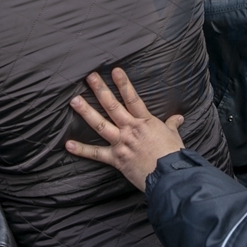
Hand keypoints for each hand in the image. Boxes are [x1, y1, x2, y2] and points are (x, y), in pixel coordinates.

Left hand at [65, 68, 184, 191]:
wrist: (170, 175)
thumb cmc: (173, 155)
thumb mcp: (174, 136)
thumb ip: (172, 125)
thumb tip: (178, 118)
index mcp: (145, 121)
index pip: (132, 98)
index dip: (123, 84)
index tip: (115, 71)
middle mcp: (131, 129)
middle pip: (112, 106)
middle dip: (101, 90)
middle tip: (90, 77)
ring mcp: (122, 143)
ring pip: (101, 125)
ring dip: (86, 112)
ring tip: (74, 101)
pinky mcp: (116, 159)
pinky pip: (96, 154)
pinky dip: (82, 150)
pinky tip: (68, 144)